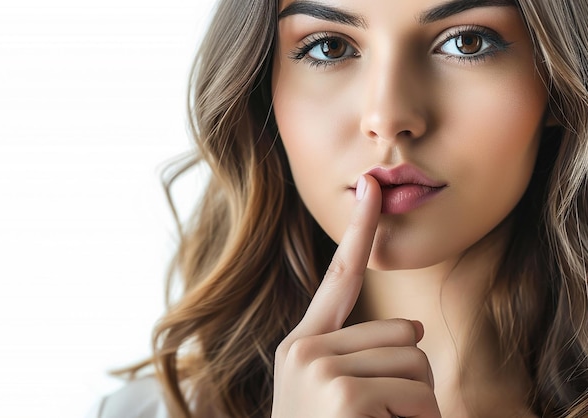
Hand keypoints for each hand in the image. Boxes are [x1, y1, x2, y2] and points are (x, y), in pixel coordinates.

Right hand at [272, 175, 440, 417]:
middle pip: (403, 335)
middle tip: (383, 416)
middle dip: (411, 379)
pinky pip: (417, 396)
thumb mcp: (327, 393)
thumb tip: (414, 331)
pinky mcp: (344, 395)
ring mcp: (321, 371)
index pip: (338, 277)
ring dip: (418, 406)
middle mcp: (305, 350)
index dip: (358, 229)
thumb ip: (358, 354)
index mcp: (303, 345)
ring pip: (416, 364)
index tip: (371, 187)